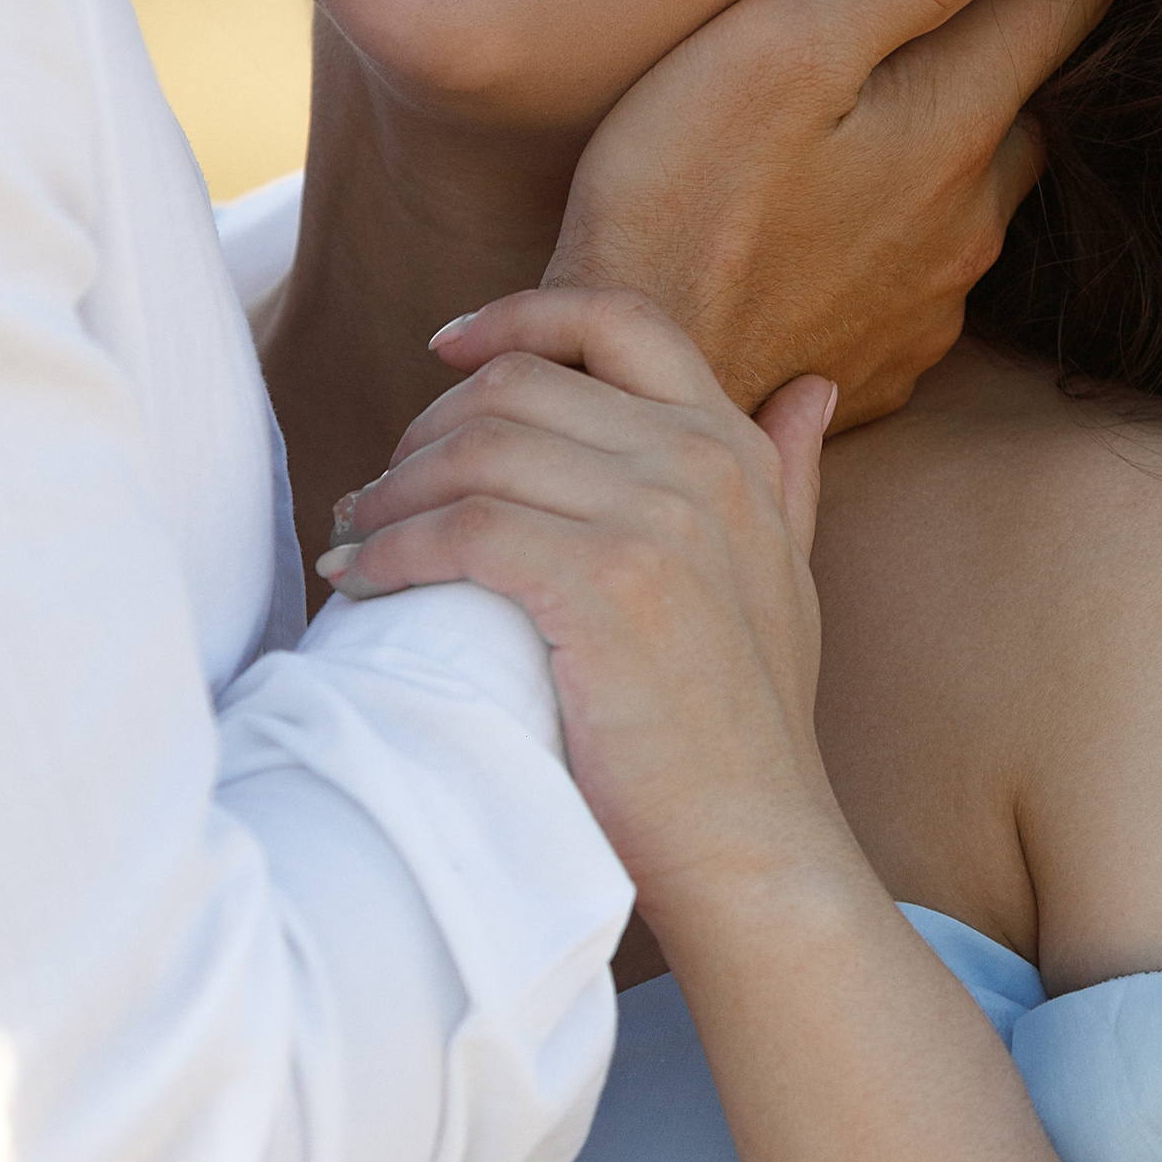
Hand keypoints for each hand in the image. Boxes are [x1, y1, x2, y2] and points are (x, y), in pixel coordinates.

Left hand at [316, 286, 843, 917]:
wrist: (756, 844)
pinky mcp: (605, 587)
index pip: (618, 321)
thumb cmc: (749, 725)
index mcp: (734, 450)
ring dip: (391, 490)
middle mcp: (701, 465)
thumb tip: (804, 387)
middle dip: (425, 427)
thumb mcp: (787, 576)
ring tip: (356, 536)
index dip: (518, 317)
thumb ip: (786, 475)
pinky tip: (362, 581)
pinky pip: (464, 529)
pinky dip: (394, 549)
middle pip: (518, 385)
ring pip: (477, 450)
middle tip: (378, 489)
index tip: (446, 347)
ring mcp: (658, 521)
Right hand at [546, 0, 1128, 425]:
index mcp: (958, 120)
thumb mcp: (783, 49)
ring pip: (979, 187)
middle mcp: (974, 214)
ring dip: (957, 136)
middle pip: (1030, 97)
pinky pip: (928, 268)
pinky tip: (842, 214)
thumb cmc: (685, 206)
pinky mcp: (890, 356)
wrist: (645, 398)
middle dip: (1021, 35)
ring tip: (894, 96)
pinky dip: (905, 224)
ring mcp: (937, 296)